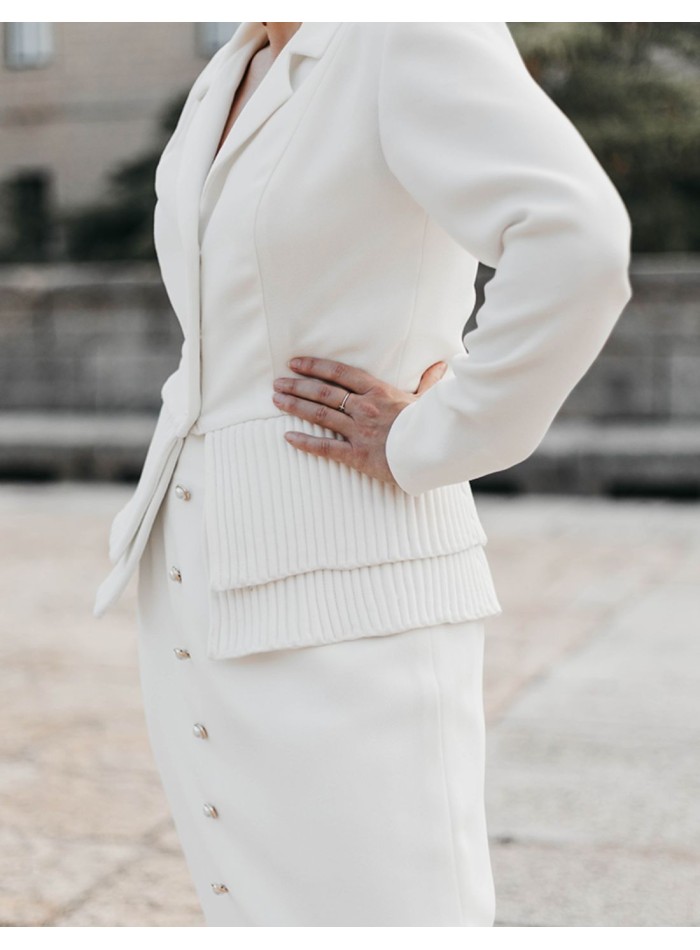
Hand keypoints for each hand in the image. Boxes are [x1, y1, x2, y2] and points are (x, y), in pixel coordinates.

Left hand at [272, 356, 447, 486]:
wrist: (434, 453)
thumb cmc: (431, 426)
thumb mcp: (429, 401)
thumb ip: (429, 383)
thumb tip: (442, 366)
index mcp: (378, 391)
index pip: (339, 373)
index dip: (314, 366)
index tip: (296, 363)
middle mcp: (364, 408)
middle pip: (323, 392)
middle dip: (298, 385)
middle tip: (278, 382)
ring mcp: (358, 431)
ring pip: (320, 414)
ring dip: (296, 406)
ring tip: (277, 400)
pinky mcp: (357, 455)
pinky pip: (325, 447)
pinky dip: (305, 442)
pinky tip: (288, 437)